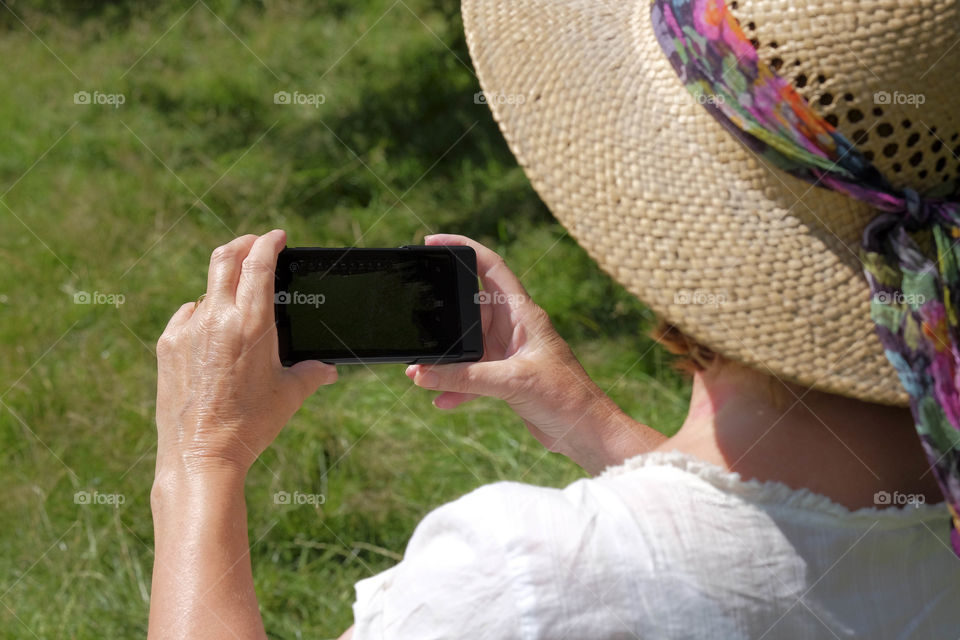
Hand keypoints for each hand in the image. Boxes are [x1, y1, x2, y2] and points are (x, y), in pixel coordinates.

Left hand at [154, 230, 337, 478]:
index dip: (269, 242)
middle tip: (255, 244)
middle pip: (225, 257)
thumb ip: (312, 373)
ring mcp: (187, 329)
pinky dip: (203, 314)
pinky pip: (188, 316)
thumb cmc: (252, 426)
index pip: (258, 263)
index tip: (277, 236)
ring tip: (238, 303)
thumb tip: (329, 370)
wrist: (200, 455)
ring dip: (225, 286)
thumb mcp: (290, 395)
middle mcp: (217, 318)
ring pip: (207, 290)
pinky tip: (213, 333)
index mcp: (252, 324)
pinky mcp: (168, 345)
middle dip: (243, 243)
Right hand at [406, 234, 664, 472]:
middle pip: (469, 307)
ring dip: (445, 358)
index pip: (491, 266)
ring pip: (466, 346)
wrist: (586, 432)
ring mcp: (509, 352)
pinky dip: (456, 386)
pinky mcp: (506, 377)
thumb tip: (422, 373)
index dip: (463, 248)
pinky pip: (472, 374)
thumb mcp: (512, 381)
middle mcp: (514, 327)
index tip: (433, 242)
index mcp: (523, 313)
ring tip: (417, 371)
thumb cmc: (565, 397)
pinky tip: (441, 400)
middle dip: (442, 314)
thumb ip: (465, 377)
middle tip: (414, 319)